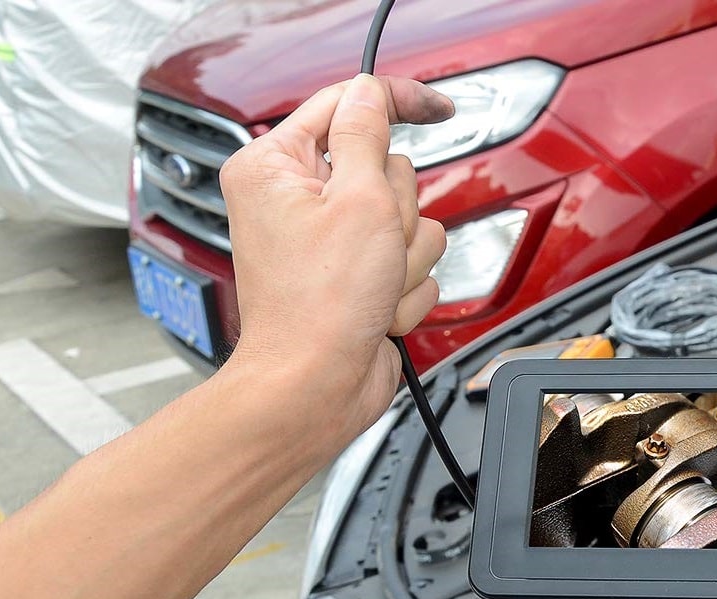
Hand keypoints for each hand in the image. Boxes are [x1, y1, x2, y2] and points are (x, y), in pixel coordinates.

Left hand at [218, 74, 453, 439]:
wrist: (315, 388)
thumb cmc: (320, 305)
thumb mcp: (357, 199)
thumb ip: (366, 133)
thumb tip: (369, 92)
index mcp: (276, 166)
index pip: (347, 104)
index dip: (398, 102)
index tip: (440, 108)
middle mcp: (297, 200)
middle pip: (388, 170)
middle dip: (396, 212)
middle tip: (373, 245)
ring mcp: (329, 242)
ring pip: (408, 221)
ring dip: (403, 258)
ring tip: (373, 286)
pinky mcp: (356, 277)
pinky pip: (408, 264)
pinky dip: (403, 289)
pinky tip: (376, 311)